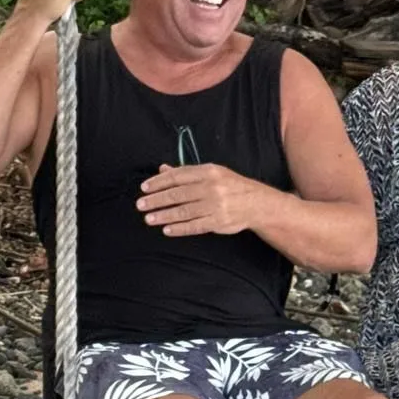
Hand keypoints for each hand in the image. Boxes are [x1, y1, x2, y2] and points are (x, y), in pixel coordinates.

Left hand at [137, 163, 261, 236]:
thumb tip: (163, 169)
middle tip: (140, 205)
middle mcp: (211, 188)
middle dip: (156, 200)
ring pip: (183, 211)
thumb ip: (186, 172)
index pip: (178, 176)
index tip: (144, 188)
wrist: (257, 203)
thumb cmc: (231, 186)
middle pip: (177, 194)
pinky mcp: (218, 222)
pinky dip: (179, 228)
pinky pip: (195, 226)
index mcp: (209, 172)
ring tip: (149, 218)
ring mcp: (215, 206)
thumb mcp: (212, 173)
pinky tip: (167, 230)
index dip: (159, 182)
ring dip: (164, 215)